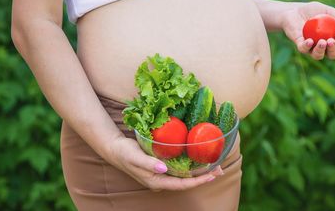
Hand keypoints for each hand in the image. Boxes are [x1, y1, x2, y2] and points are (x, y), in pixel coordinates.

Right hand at [107, 135, 223, 191]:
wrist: (114, 149)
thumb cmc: (125, 153)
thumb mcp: (135, 157)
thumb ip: (149, 163)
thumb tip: (164, 169)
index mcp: (156, 181)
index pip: (181, 184)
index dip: (197, 181)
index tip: (211, 175)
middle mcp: (161, 180)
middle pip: (186, 182)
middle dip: (204, 177)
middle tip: (220, 169)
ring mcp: (162, 174)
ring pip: (185, 176)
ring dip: (200, 172)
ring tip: (215, 166)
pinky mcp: (162, 167)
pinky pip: (180, 169)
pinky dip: (192, 166)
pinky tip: (199, 160)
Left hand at [281, 1, 334, 59]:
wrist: (294, 10)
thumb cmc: (312, 11)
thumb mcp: (327, 10)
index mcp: (332, 40)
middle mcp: (322, 47)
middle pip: (332, 55)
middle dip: (334, 50)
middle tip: (331, 40)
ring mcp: (311, 48)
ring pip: (318, 55)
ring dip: (321, 50)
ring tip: (322, 41)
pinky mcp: (300, 46)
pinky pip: (304, 49)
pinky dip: (307, 46)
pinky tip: (310, 40)